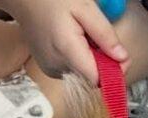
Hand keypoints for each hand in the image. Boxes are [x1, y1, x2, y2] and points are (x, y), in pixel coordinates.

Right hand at [3, 0, 127, 83]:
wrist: (25, 1)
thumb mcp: (85, 9)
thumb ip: (105, 35)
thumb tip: (121, 57)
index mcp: (66, 51)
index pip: (96, 79)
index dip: (113, 72)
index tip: (121, 60)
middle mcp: (57, 66)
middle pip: (91, 78)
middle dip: (103, 63)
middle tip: (101, 39)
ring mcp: (51, 70)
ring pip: (82, 75)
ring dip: (91, 60)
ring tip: (84, 37)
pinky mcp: (49, 69)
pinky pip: (72, 71)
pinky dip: (79, 60)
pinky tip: (74, 42)